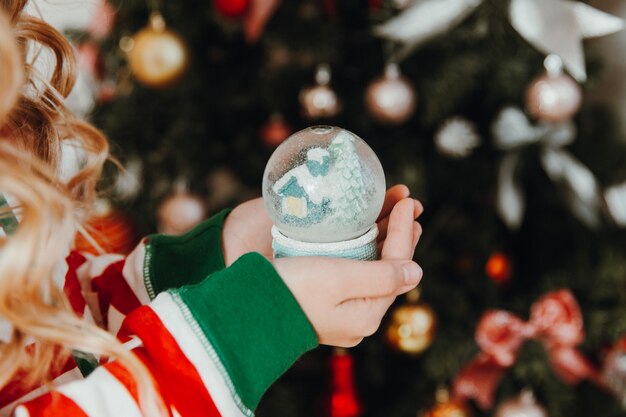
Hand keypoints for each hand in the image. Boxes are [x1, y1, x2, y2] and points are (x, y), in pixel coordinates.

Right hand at [272, 197, 423, 346]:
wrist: (246, 309)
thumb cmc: (291, 290)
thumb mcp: (340, 279)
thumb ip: (382, 276)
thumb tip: (416, 273)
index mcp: (366, 315)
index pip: (397, 268)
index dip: (404, 232)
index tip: (408, 202)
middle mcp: (356, 317)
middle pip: (387, 270)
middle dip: (399, 236)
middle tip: (409, 207)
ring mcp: (339, 311)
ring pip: (370, 270)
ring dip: (383, 240)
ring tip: (395, 215)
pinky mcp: (321, 302)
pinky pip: (352, 272)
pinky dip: (363, 250)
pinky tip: (365, 235)